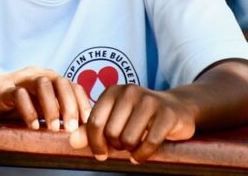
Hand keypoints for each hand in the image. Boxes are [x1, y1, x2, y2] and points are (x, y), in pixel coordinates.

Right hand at [0, 67, 90, 130]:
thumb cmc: (7, 106)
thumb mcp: (35, 110)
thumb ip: (53, 113)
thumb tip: (79, 131)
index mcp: (46, 79)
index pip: (72, 85)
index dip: (82, 103)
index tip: (87, 123)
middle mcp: (35, 75)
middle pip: (61, 82)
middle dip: (70, 105)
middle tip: (72, 128)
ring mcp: (19, 80)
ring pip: (43, 84)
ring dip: (52, 107)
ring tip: (54, 128)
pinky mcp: (3, 89)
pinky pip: (19, 95)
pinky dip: (29, 111)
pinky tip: (33, 126)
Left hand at [69, 85, 194, 162]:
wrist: (176, 108)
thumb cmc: (139, 116)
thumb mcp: (115, 118)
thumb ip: (93, 129)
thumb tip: (71, 142)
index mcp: (113, 91)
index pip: (95, 121)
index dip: (95, 142)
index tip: (100, 154)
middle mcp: (130, 92)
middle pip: (111, 133)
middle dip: (116, 146)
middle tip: (123, 145)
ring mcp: (150, 101)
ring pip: (129, 139)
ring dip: (130, 150)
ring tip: (134, 146)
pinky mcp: (167, 114)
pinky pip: (149, 143)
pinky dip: (143, 155)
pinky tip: (141, 156)